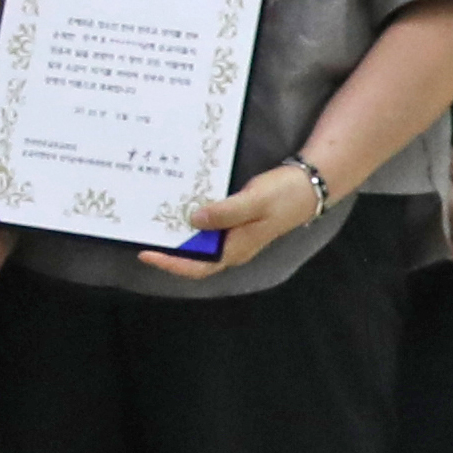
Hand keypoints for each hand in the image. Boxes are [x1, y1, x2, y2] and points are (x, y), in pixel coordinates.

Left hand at [138, 155, 330, 283]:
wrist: (311, 185)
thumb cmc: (284, 195)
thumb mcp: (254, 201)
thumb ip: (225, 212)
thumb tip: (194, 221)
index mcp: (236, 249)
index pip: (198, 267)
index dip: (171, 264)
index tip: (146, 253)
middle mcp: (232, 246)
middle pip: (194, 256)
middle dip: (168, 248)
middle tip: (142, 231)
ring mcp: (234, 234)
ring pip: (200, 240)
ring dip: (178, 232)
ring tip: (153, 219)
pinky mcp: (236, 220)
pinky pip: (208, 225)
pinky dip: (191, 219)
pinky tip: (179, 205)